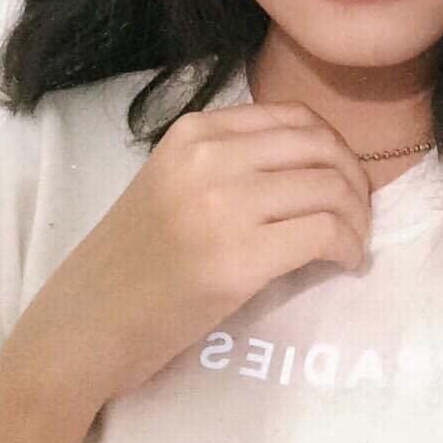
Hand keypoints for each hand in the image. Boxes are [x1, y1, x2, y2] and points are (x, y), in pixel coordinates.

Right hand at [9, 100, 372, 405]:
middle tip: (359, 212)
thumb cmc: (132, 260)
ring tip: (354, 240)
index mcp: (194, 131)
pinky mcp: (237, 261)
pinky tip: (346, 261)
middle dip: (354, 178)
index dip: (334, 146)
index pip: (294, 118)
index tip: (342, 178)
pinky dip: (348, 246)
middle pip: (319, 148)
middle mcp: (209, 158)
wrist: (82, 325)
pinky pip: (323, 234)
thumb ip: (230, 160)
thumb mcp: (173, 181)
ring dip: (356, 216)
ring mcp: (222, 207)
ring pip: (328, 188)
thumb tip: (317, 162)